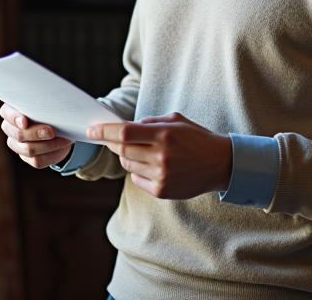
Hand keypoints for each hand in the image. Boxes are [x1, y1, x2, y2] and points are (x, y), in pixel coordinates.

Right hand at [0, 103, 74, 168]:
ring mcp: (17, 145)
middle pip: (19, 135)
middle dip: (36, 133)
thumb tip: (53, 99)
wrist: (58, 127)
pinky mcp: (28, 158)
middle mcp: (10, 129)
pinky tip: (62, 146)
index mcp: (11, 111)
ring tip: (63, 139)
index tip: (25, 121)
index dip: (14, 118)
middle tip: (52, 131)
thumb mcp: (45, 103)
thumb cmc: (48, 110)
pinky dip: (52, 154)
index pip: (6, 113)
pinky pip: (38, 160)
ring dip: (48, 145)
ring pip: (29, 150)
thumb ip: (43, 102)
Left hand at [87, 112, 231, 199]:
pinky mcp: (162, 190)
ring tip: (142, 151)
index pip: (124, 133)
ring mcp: (161, 175)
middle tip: (112, 139)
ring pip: (128, 165)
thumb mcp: (175, 120)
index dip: (104, 131)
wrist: (220, 164)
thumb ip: (149, 123)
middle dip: (113, 144)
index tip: (91, 130)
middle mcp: (161, 156)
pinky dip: (137, 170)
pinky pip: (137, 179)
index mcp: (164, 134)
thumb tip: (123, 128)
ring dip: (128, 156)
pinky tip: (151, 165)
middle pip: (122, 150)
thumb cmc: (196, 138)